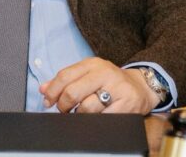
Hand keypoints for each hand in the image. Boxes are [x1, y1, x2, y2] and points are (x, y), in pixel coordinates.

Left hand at [40, 58, 160, 114]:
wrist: (141, 87)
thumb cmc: (110, 82)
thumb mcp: (88, 75)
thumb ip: (66, 80)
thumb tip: (43, 89)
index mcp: (93, 64)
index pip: (64, 76)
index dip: (52, 91)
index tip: (48, 102)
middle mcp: (105, 73)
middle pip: (73, 92)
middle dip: (63, 106)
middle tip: (63, 111)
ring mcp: (117, 89)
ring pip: (86, 108)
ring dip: (78, 116)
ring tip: (80, 114)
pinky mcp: (127, 105)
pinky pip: (102, 118)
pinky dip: (94, 121)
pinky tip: (94, 118)